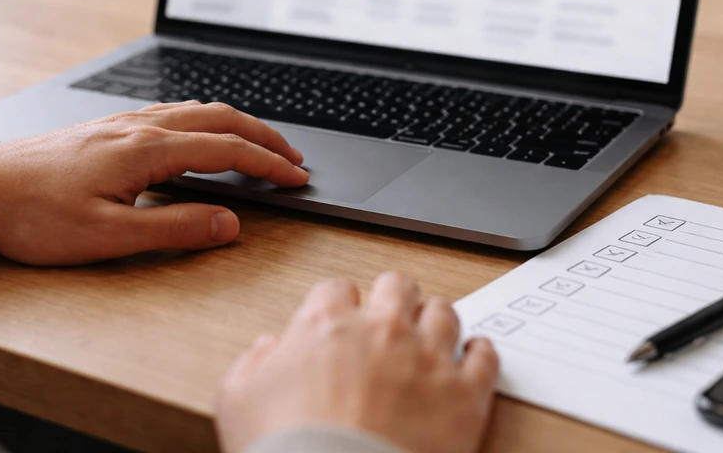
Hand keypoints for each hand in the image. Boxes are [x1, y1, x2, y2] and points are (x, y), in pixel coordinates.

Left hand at [0, 101, 308, 264]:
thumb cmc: (32, 215)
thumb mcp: (106, 236)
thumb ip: (173, 227)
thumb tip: (227, 222)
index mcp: (147, 150)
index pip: (228, 151)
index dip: (269, 165)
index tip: (298, 179)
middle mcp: (140, 127)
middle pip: (221, 119)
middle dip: (265, 137)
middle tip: (294, 159)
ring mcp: (123, 123)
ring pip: (198, 111)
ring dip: (237, 126)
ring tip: (261, 146)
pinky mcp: (109, 128)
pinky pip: (174, 113)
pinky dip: (208, 122)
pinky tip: (203, 136)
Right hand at [217, 272, 498, 452]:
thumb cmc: (286, 448)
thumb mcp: (237, 399)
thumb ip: (252, 363)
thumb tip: (267, 350)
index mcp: (327, 324)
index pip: (337, 288)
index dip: (339, 304)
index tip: (341, 319)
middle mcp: (382, 330)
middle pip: (397, 286)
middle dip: (393, 297)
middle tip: (390, 316)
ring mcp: (428, 358)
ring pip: (444, 312)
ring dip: (436, 320)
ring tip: (432, 333)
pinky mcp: (465, 395)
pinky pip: (485, 356)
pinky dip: (480, 352)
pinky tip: (474, 354)